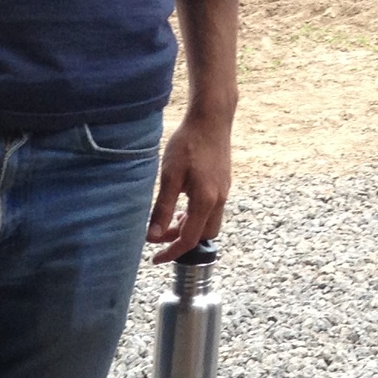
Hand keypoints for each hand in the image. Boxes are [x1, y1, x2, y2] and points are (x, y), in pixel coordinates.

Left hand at [149, 113, 231, 260]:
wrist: (212, 118)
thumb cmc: (188, 143)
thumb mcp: (169, 176)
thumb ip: (162, 208)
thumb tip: (152, 236)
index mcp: (206, 201)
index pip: (189, 239)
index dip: (171, 252)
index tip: (155, 258)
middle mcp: (219, 200)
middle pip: (204, 236)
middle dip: (182, 241)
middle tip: (160, 235)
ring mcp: (224, 192)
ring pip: (209, 223)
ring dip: (189, 228)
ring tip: (169, 220)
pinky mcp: (224, 184)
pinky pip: (212, 210)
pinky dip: (196, 216)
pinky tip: (183, 205)